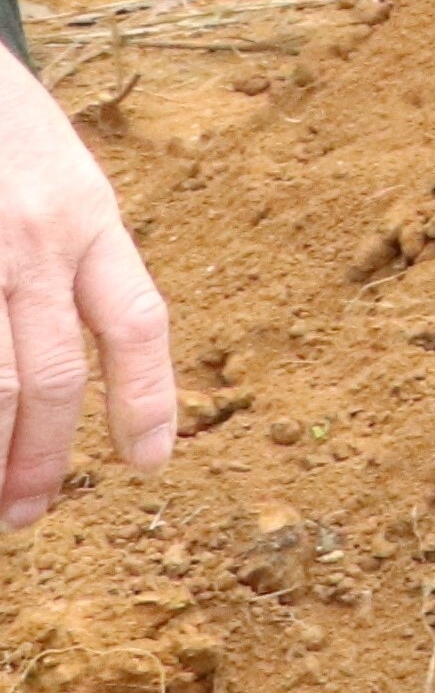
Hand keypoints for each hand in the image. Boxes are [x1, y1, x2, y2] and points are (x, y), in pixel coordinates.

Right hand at [0, 54, 170, 529]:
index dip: (147, 397)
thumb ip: (74, 251)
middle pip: (50, 377)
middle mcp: (34, 240)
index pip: (135, 322)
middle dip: (39, 459)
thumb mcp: (58, 176)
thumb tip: (81, 352)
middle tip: (26, 516)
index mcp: (85, 215)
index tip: (151, 463)